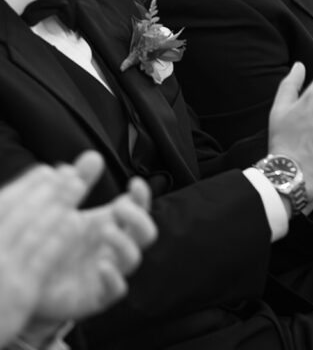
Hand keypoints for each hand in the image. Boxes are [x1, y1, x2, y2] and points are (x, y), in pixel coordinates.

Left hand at [0, 151, 156, 338]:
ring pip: (133, 259)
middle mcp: (114, 248)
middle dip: (139, 218)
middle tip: (119, 209)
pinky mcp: (98, 295)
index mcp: (110, 225)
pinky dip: (113, 278)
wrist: (28, 283)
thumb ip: (78, 183)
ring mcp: (109, 271)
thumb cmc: (50, 245)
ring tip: (106, 232)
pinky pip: (116, 289)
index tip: (134, 183)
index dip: (142, 196)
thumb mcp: (61, 210)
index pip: (139, 208)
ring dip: (125, 243)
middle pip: (146, 233)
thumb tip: (91, 156)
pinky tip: (101, 266)